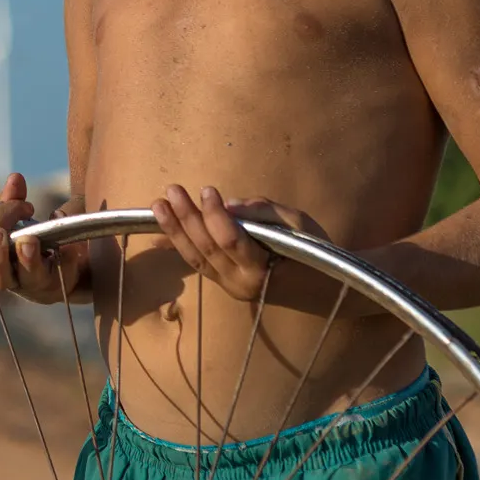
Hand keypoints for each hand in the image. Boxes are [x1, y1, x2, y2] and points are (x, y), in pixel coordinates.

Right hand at [0, 172, 90, 303]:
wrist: (75, 267)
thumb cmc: (40, 243)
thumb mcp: (22, 221)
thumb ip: (14, 201)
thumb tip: (14, 177)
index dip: (1, 218)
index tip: (26, 205)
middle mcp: (14, 278)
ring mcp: (39, 284)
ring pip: (29, 276)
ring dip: (28, 257)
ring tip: (30, 241)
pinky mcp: (64, 285)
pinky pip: (63, 270)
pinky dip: (67, 254)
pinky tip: (72, 243)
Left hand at [153, 185, 328, 302]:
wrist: (322, 289)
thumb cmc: (314, 250)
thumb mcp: (299, 224)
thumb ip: (264, 212)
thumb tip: (228, 205)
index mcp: (263, 269)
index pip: (231, 241)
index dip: (215, 215)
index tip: (207, 190)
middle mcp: (241, 283)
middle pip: (206, 249)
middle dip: (186, 219)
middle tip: (172, 191)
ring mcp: (230, 287)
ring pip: (195, 259)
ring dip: (175, 231)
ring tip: (158, 205)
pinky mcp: (224, 284)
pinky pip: (197, 263)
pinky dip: (178, 247)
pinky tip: (157, 234)